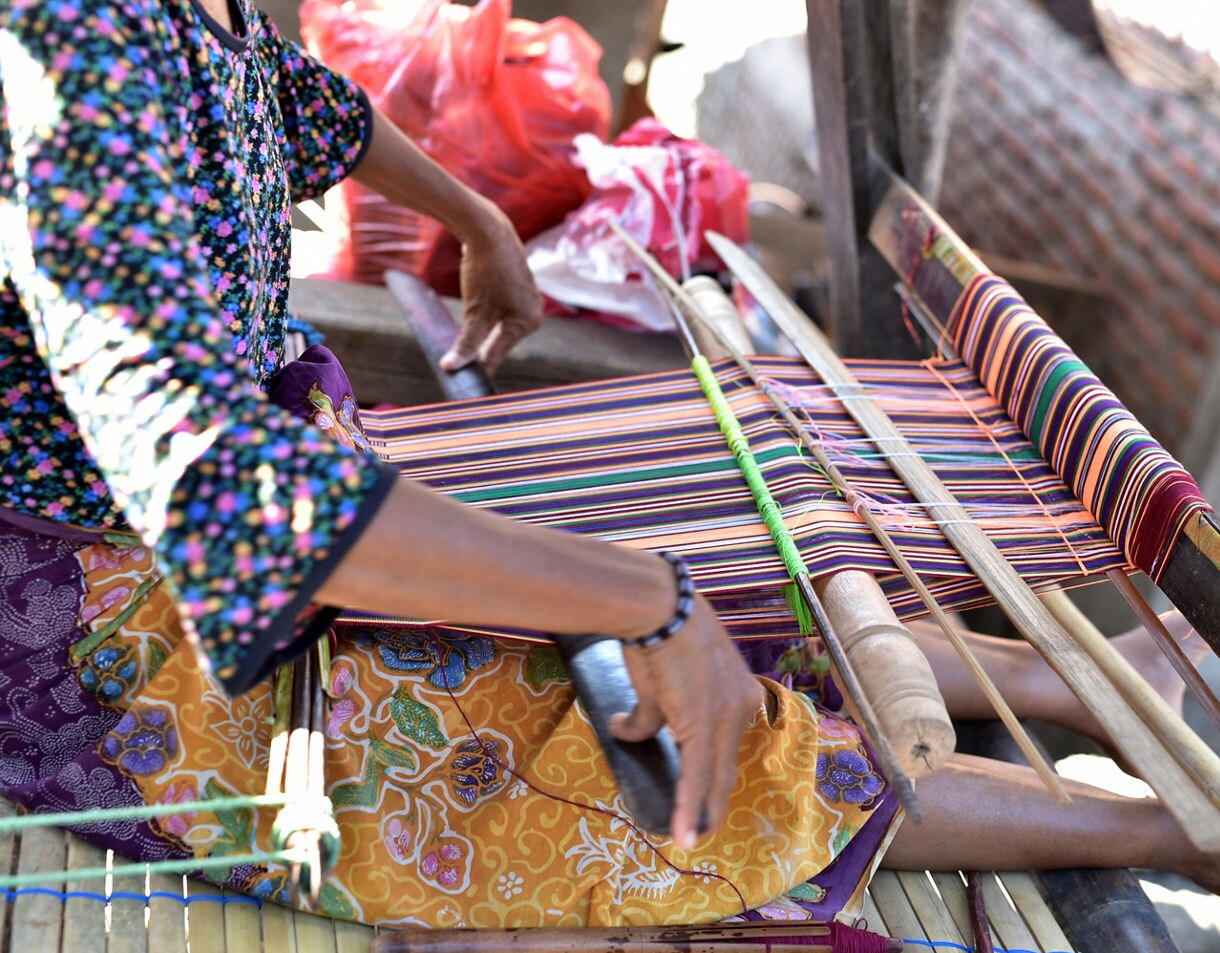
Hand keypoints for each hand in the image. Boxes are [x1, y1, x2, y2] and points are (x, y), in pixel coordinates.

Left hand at [441, 205, 543, 374]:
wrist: (487, 230)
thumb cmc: (484, 269)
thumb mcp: (475, 310)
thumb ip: (467, 342)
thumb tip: (452, 368)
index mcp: (528, 321)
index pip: (498, 352)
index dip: (479, 367)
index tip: (464, 384)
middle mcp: (534, 314)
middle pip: (499, 342)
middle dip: (479, 350)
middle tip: (455, 366)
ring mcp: (527, 303)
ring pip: (497, 330)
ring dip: (480, 336)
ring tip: (460, 348)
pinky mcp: (517, 293)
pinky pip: (499, 316)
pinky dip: (485, 321)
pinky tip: (471, 325)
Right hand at [608, 595, 762, 848]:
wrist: (658, 609)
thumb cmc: (658, 633)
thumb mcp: (657, 679)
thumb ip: (648, 713)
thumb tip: (621, 729)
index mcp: (737, 691)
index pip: (728, 742)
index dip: (715, 772)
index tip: (706, 794)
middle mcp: (741, 706)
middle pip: (725, 764)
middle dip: (713, 799)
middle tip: (702, 827)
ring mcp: (725, 717)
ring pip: (713, 775)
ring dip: (700, 810)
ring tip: (691, 837)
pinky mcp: (702, 727)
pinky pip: (696, 775)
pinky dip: (690, 807)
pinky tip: (685, 834)